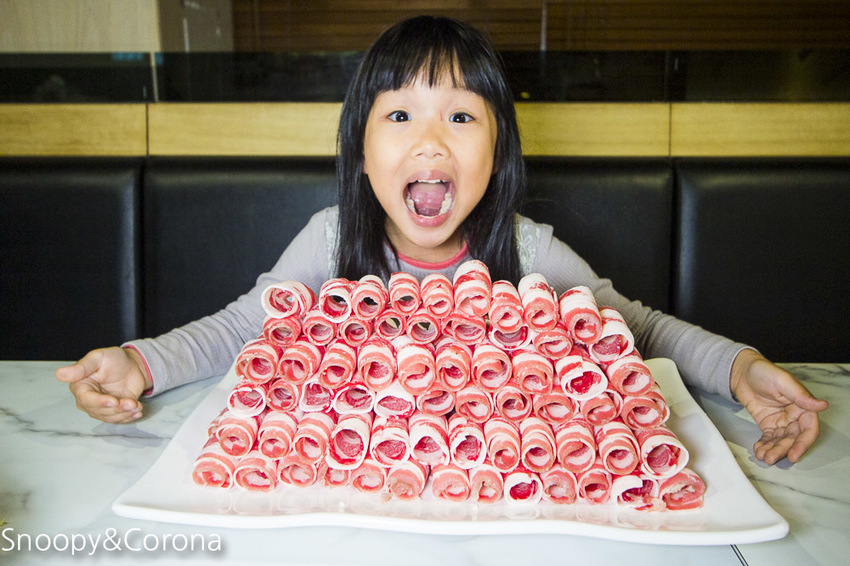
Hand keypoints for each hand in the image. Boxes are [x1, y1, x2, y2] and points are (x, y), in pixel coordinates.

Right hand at [55, 347, 152, 423]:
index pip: (86, 399)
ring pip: (109, 417)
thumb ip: (81, 367)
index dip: (100, 402)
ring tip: (136, 405)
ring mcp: (101, 407)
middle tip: (131, 403)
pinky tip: (137, 410)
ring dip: (125, 413)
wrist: (132, 366)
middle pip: (98, 411)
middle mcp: (88, 399)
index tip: (114, 401)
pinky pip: (119, 419)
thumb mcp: (98, 358)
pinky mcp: (113, 411)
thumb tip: (60, 374)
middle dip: (116, 409)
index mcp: (81, 386)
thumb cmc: (114, 359)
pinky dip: (129, 417)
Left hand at [730, 349, 828, 463]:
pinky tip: (759, 450)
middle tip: (773, 458)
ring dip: (774, 450)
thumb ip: (800, 395)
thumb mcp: (782, 380)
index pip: (808, 428)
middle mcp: (794, 415)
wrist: (742, 372)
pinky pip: (769, 438)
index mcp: (803, 405)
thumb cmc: (764, 371)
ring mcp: (781, 421)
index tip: (794, 454)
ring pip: (781, 440)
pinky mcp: (768, 424)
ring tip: (764, 457)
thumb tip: (822, 405)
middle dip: (784, 450)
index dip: (803, 443)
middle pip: (793, 438)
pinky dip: (765, 446)